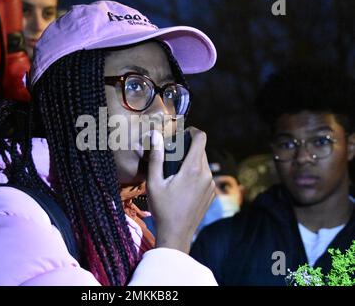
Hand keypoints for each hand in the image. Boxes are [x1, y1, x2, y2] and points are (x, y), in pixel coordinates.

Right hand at [146, 127, 214, 253]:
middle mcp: (206, 175)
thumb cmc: (162, 208)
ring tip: (176, 170)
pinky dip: (196, 173)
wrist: (176, 234)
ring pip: (204, 163)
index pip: (201, 138)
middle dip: (188, 147)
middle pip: (201, 150)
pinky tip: (182, 184)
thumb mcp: (154, 182)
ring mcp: (211, 185)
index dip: (193, 131)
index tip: (182, 132)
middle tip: (172, 154)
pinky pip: (205, 175)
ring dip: (192, 161)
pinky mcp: (211, 194)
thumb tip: (155, 135)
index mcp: (193, 169)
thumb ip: (156, 157)